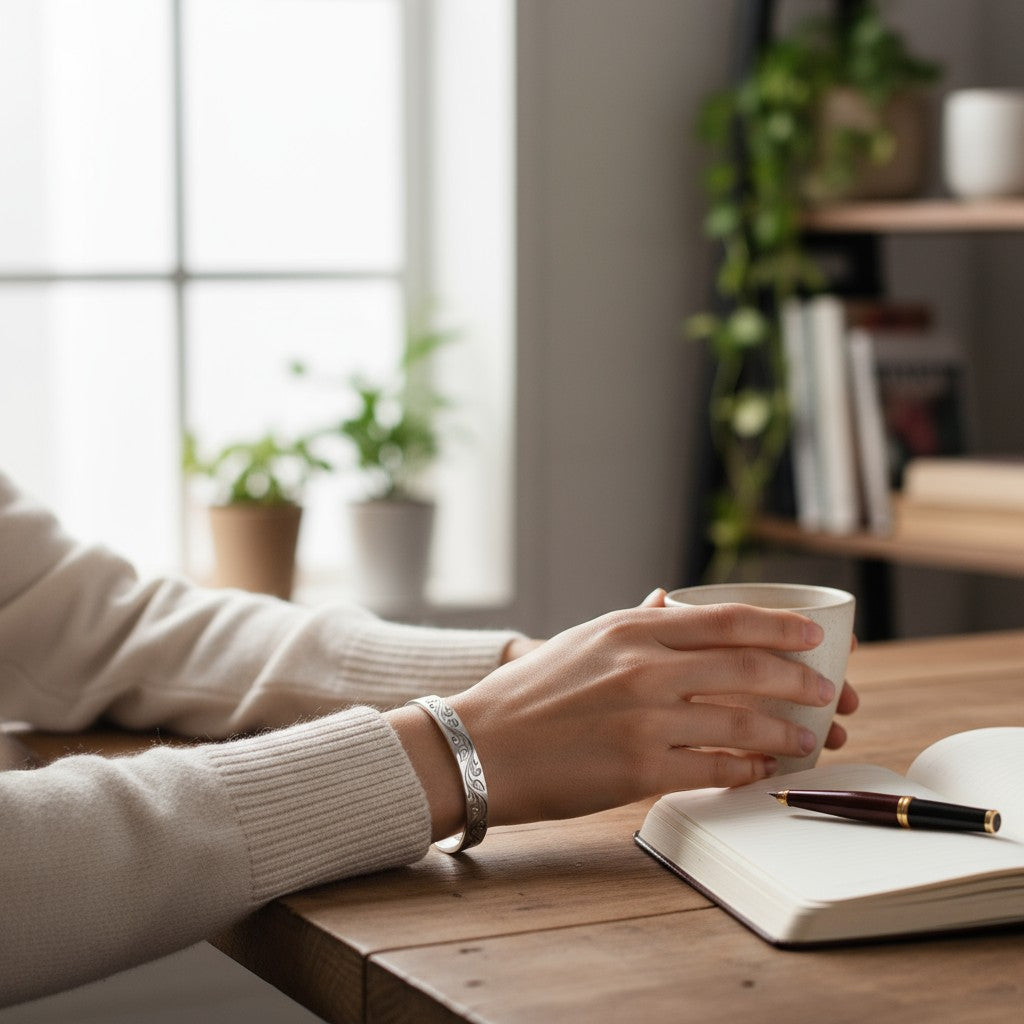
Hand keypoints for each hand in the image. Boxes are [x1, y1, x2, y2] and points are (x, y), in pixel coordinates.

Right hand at [398, 592, 846, 834]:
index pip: (725, 619)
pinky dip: (748, 769)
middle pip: (747, 668)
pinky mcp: (639, 768)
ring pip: (742, 721)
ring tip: (809, 738)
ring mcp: (644, 718)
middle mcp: (643, 667)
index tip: (814, 636)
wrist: (480, 744)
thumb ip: (637, 622)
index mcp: (632, 629)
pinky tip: (763, 770)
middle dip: (800, 681)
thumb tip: (675, 602)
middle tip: (830, 694)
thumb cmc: (529, 693)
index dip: (780, 627)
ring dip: (786, 731)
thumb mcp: (583, 639)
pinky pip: (714, 767)